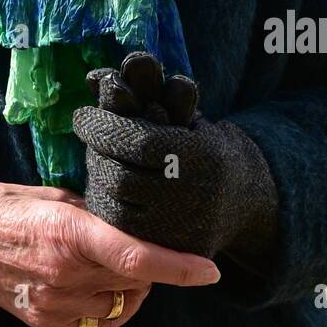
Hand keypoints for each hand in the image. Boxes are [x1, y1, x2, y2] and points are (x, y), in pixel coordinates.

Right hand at [0, 179, 221, 326]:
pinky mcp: (45, 320)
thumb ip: (93, 212)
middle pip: (135, 281)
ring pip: (121, 305)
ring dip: (133, 289)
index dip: (179, 267)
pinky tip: (103, 286)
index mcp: (68, 232)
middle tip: (148, 245)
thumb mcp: (51, 195)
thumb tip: (131, 220)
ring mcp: (54, 302)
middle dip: (152, 267)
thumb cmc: (1, 205)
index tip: (209, 270)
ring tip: (121, 264)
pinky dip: (112, 307)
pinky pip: (98, 322)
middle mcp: (65, 272)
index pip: (137, 257)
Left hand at [71, 58, 278, 267]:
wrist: (244, 198)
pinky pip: (124, 231)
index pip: (136, 140)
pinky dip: (106, 205)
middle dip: (95, 152)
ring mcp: (182, 227)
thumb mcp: (185, 114)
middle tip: (85, 133)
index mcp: (198, 156)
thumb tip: (98, 77)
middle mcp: (192, 194)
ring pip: (118, 205)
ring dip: (97, 177)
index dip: (103, 127)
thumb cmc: (205, 145)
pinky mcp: (173, 250)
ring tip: (95, 156)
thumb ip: (146, 95)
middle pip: (122, 175)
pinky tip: (102, 185)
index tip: (82, 115)